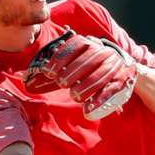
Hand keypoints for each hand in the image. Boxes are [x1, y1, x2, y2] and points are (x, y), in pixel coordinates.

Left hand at [24, 29, 139, 119]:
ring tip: (74, 96)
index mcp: (90, 44)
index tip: (49, 71)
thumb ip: (57, 69)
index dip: (61, 58)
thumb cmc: (90, 67)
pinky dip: (100, 100)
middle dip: (73, 72)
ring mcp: (114, 66)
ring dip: (86, 86)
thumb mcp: (75, 62)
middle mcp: (103, 52)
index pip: (74, 47)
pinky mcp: (122, 81)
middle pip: (88, 60)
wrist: (124, 67)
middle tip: (61, 83)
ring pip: (101, 75)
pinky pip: (111, 90)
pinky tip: (89, 109)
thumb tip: (30, 80)